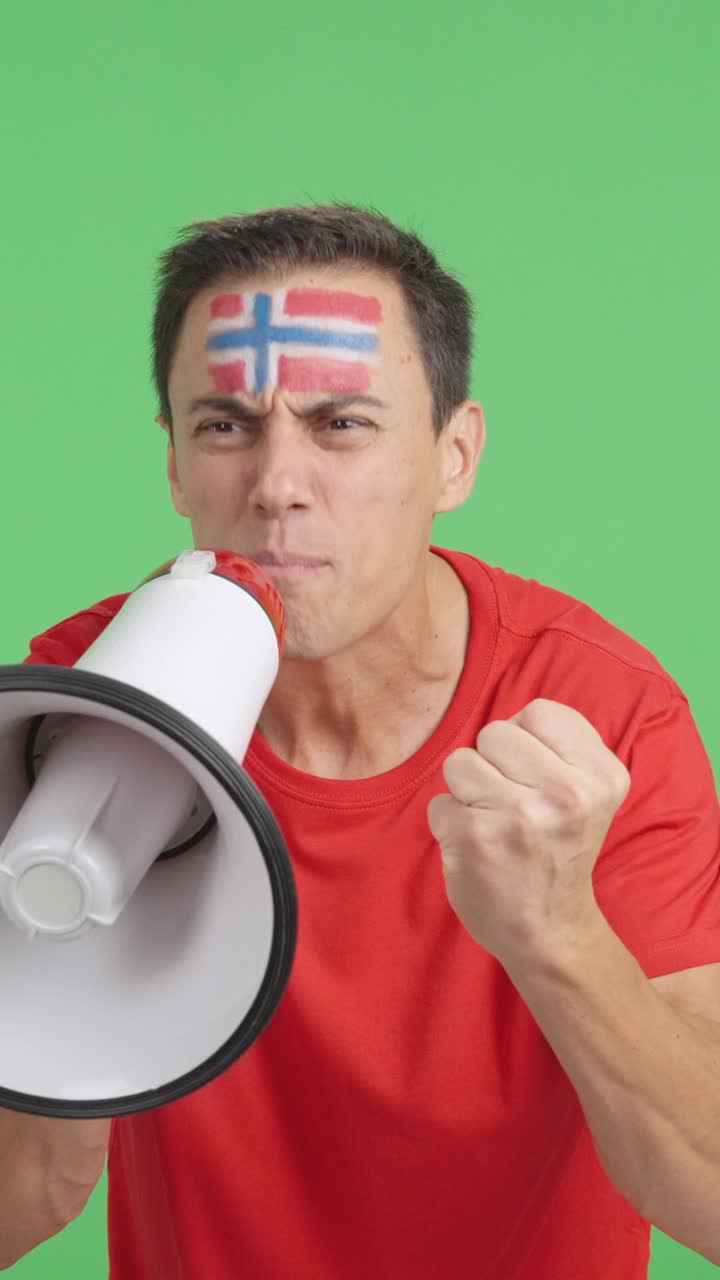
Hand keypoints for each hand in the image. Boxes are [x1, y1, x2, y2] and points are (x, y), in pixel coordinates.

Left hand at [427, 699, 630, 965]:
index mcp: (602, 776)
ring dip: (467, 792)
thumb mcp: (589, 792)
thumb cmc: (559, 850)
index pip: (539, 712)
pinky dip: (450, 823)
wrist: (549, 930)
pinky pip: (440, 802)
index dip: (526, 741)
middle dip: (493, 764)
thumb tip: (509, 721)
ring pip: (460, 762)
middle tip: (513, 805)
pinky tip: (477, 848)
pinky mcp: (475, 838)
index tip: (537, 778)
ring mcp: (520, 816)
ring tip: (494, 823)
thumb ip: (559, 747)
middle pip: (495, 733)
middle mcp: (567, 794)